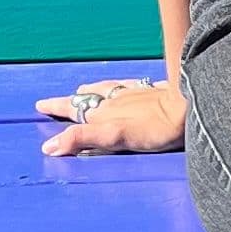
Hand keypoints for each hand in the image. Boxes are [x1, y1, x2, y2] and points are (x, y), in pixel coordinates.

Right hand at [37, 77, 187, 157]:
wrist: (189, 105)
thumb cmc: (155, 127)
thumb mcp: (113, 137)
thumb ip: (82, 140)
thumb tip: (50, 146)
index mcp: (103, 111)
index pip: (73, 108)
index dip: (56, 107)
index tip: (41, 105)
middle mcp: (116, 99)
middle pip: (87, 97)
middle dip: (70, 99)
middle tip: (57, 100)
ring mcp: (136, 93)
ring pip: (107, 88)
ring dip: (92, 89)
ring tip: (85, 88)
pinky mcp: (155, 90)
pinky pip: (131, 85)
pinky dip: (120, 86)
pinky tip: (128, 86)